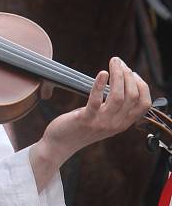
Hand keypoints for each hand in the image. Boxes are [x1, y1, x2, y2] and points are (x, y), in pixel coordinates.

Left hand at [30, 57, 150, 190]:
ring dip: (117, 76)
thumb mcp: (105, 119)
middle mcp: (116, 124)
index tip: (133, 72)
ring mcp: (102, 123)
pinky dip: (100, 85)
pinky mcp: (86, 119)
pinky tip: (102, 73)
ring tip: (113, 63)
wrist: (61, 144)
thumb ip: (115, 107)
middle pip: (132, 96)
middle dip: (128, 75)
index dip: (142, 85)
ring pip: (118, 96)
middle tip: (118, 61)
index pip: (144, 104)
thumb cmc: (82, 127)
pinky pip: (96, 100)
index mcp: (123, 123)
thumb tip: (121, 81)